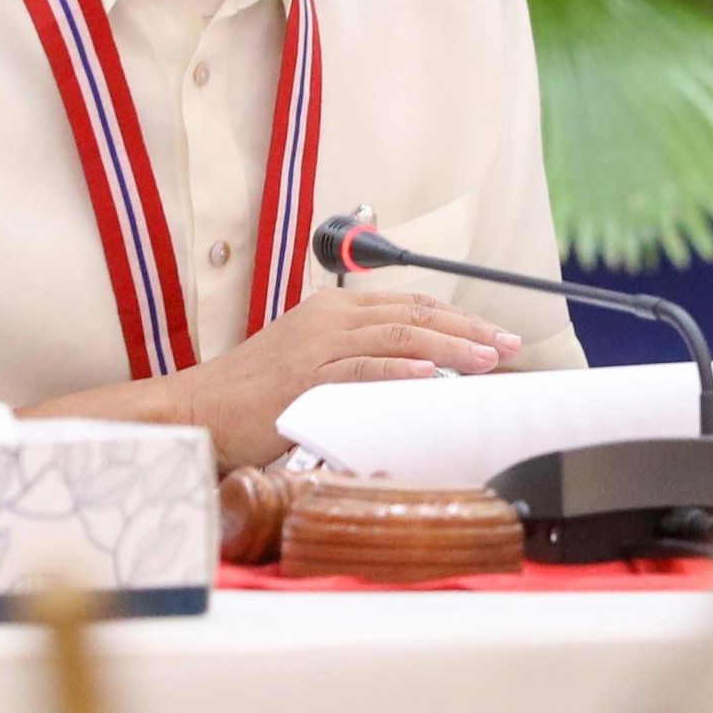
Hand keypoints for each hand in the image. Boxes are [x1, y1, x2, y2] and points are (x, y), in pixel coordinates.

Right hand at [170, 288, 522, 468]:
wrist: (203, 407)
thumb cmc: (255, 393)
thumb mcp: (312, 362)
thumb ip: (358, 358)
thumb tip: (418, 373)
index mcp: (333, 309)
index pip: (410, 305)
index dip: (459, 318)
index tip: (497, 335)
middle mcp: (329, 318)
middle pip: (414, 314)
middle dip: (468, 327)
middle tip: (509, 343)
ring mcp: (318, 344)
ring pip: (398, 336)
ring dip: (450, 346)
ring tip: (488, 358)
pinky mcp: (306, 375)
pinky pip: (363, 367)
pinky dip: (401, 369)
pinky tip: (432, 374)